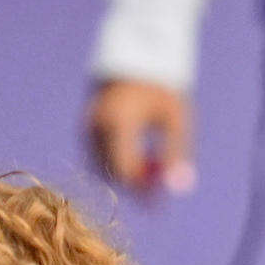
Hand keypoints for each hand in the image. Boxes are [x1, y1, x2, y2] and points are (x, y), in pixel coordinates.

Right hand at [85, 79, 196, 197]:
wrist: (135, 62)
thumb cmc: (161, 90)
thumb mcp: (176, 120)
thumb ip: (177, 153)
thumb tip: (179, 187)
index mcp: (118, 121)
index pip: (125, 168)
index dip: (141, 190)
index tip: (160, 202)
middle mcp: (96, 125)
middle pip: (111, 171)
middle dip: (133, 188)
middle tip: (156, 201)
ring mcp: (86, 126)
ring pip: (102, 167)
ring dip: (125, 178)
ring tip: (151, 177)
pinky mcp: (84, 129)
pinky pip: (98, 158)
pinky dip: (116, 167)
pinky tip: (138, 166)